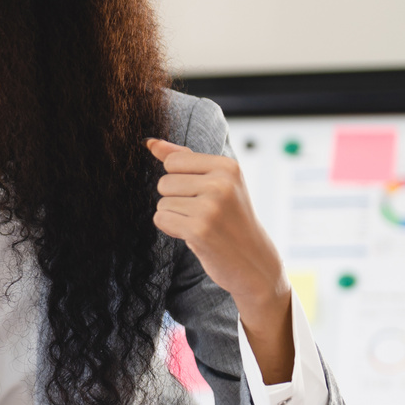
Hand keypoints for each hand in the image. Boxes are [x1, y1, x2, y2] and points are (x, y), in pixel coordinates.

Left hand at [147, 139, 294, 382]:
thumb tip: (150, 142)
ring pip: (162, 203)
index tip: (202, 195)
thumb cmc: (231, 219)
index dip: (178, 180)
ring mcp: (210, 207)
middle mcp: (221, 183)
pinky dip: (172, 229)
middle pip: (163, 182)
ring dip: (175, 217)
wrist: (254, 261)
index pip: (172, 162)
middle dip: (175, 200)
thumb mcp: (216, 182)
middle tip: (203, 214)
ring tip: (202, 225)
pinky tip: (195, 236)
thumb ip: (183, 159)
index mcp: (227, 166)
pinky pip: (161, 220)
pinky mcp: (199, 229)